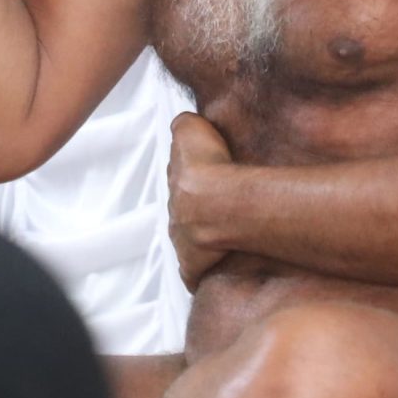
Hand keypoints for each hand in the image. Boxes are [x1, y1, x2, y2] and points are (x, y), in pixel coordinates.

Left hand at [166, 111, 233, 290]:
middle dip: (197, 211)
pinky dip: (201, 272)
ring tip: (224, 238)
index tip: (208, 180)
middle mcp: (174, 214)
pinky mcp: (192, 267)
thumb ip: (183, 125)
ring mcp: (181, 243)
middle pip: (183, 213)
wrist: (218, 202)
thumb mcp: (192, 128)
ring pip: (188, 242)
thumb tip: (182, 124)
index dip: (196, 180)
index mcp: (176, 184)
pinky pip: (194, 273)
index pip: (181, 182)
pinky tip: (215, 271)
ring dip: (202, 240)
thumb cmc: (210, 164)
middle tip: (220, 210)